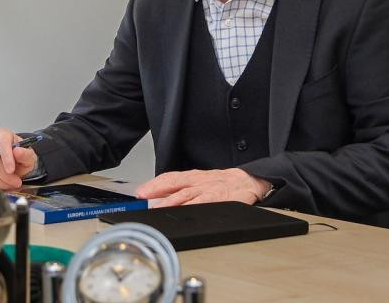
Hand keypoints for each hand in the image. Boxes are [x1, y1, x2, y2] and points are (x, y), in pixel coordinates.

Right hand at [0, 127, 38, 190]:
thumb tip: (18, 151)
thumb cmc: (20, 156)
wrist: (14, 162)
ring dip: (0, 182)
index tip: (11, 170)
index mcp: (2, 134)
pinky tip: (4, 184)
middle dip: (4, 175)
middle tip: (16, 182)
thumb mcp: (28, 155)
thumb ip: (26, 154)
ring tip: (12, 184)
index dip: (6, 158)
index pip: (2, 144)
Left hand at [135, 168, 269, 206]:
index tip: (140, 192)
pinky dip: (191, 206)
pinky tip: (182, 212)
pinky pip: (202, 202)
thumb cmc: (224, 184)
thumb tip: (161, 200)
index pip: (169, 178)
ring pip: (185, 193)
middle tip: (142, 196)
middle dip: (156, 189)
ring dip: (169, 200)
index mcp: (193, 177)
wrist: (248, 181)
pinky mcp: (219, 198)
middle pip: (173, 183)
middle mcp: (198, 181)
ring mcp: (208, 189)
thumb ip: (183, 190)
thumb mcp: (201, 183)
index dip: (153, 184)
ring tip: (156, 207)